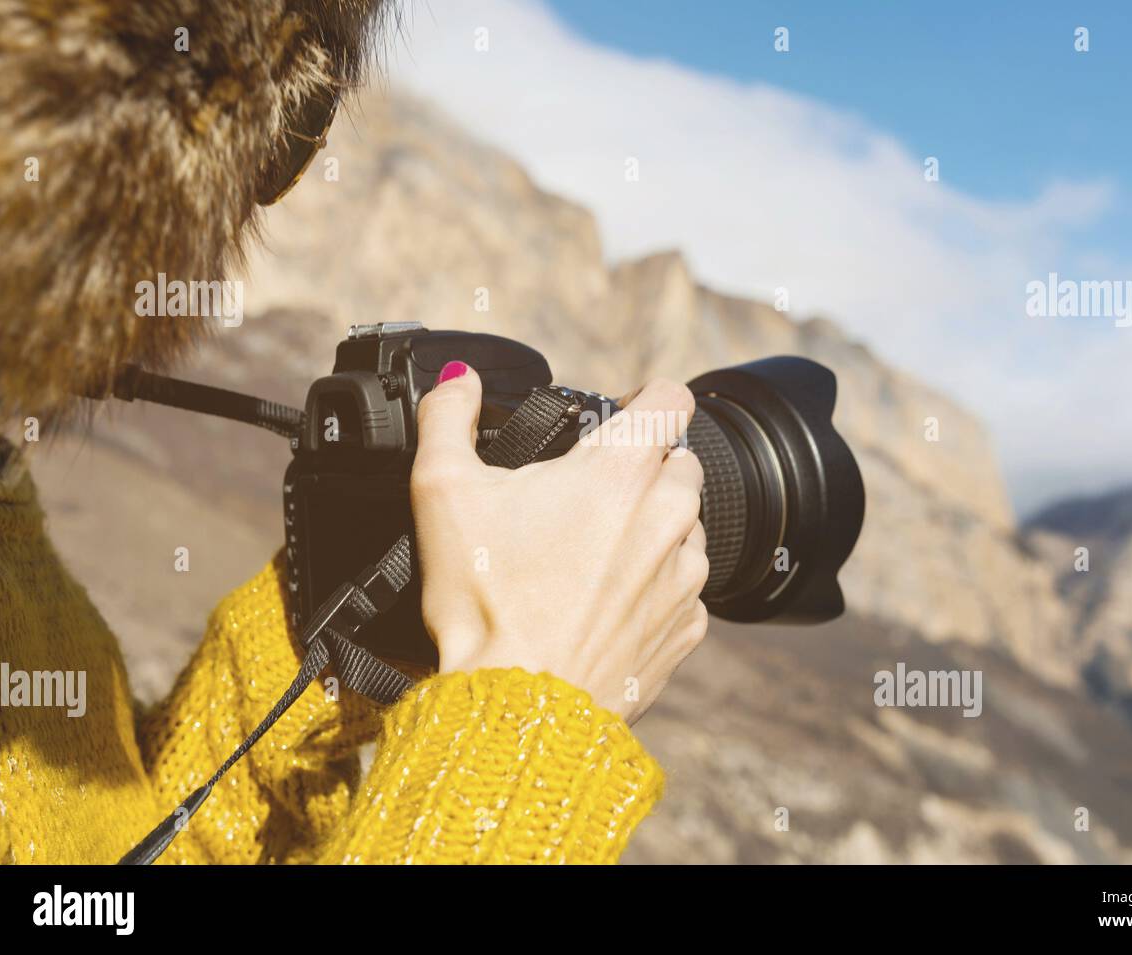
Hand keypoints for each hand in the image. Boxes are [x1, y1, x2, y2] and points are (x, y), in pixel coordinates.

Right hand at [409, 361, 708, 723]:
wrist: (520, 709)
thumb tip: (458, 380)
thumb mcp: (442, 493)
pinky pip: (685, 587)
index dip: (642, 398)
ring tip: (592, 554)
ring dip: (654, 525)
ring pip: (688, 523)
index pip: (670, 397)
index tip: (616, 416)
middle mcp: (670, 514)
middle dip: (643, 465)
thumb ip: (448, 419)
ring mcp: (686, 575)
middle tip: (586, 496)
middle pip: (680, 460)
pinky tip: (605, 603)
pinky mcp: (688, 626)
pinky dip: (655, 585)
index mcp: (623, 469)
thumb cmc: (486, 602)